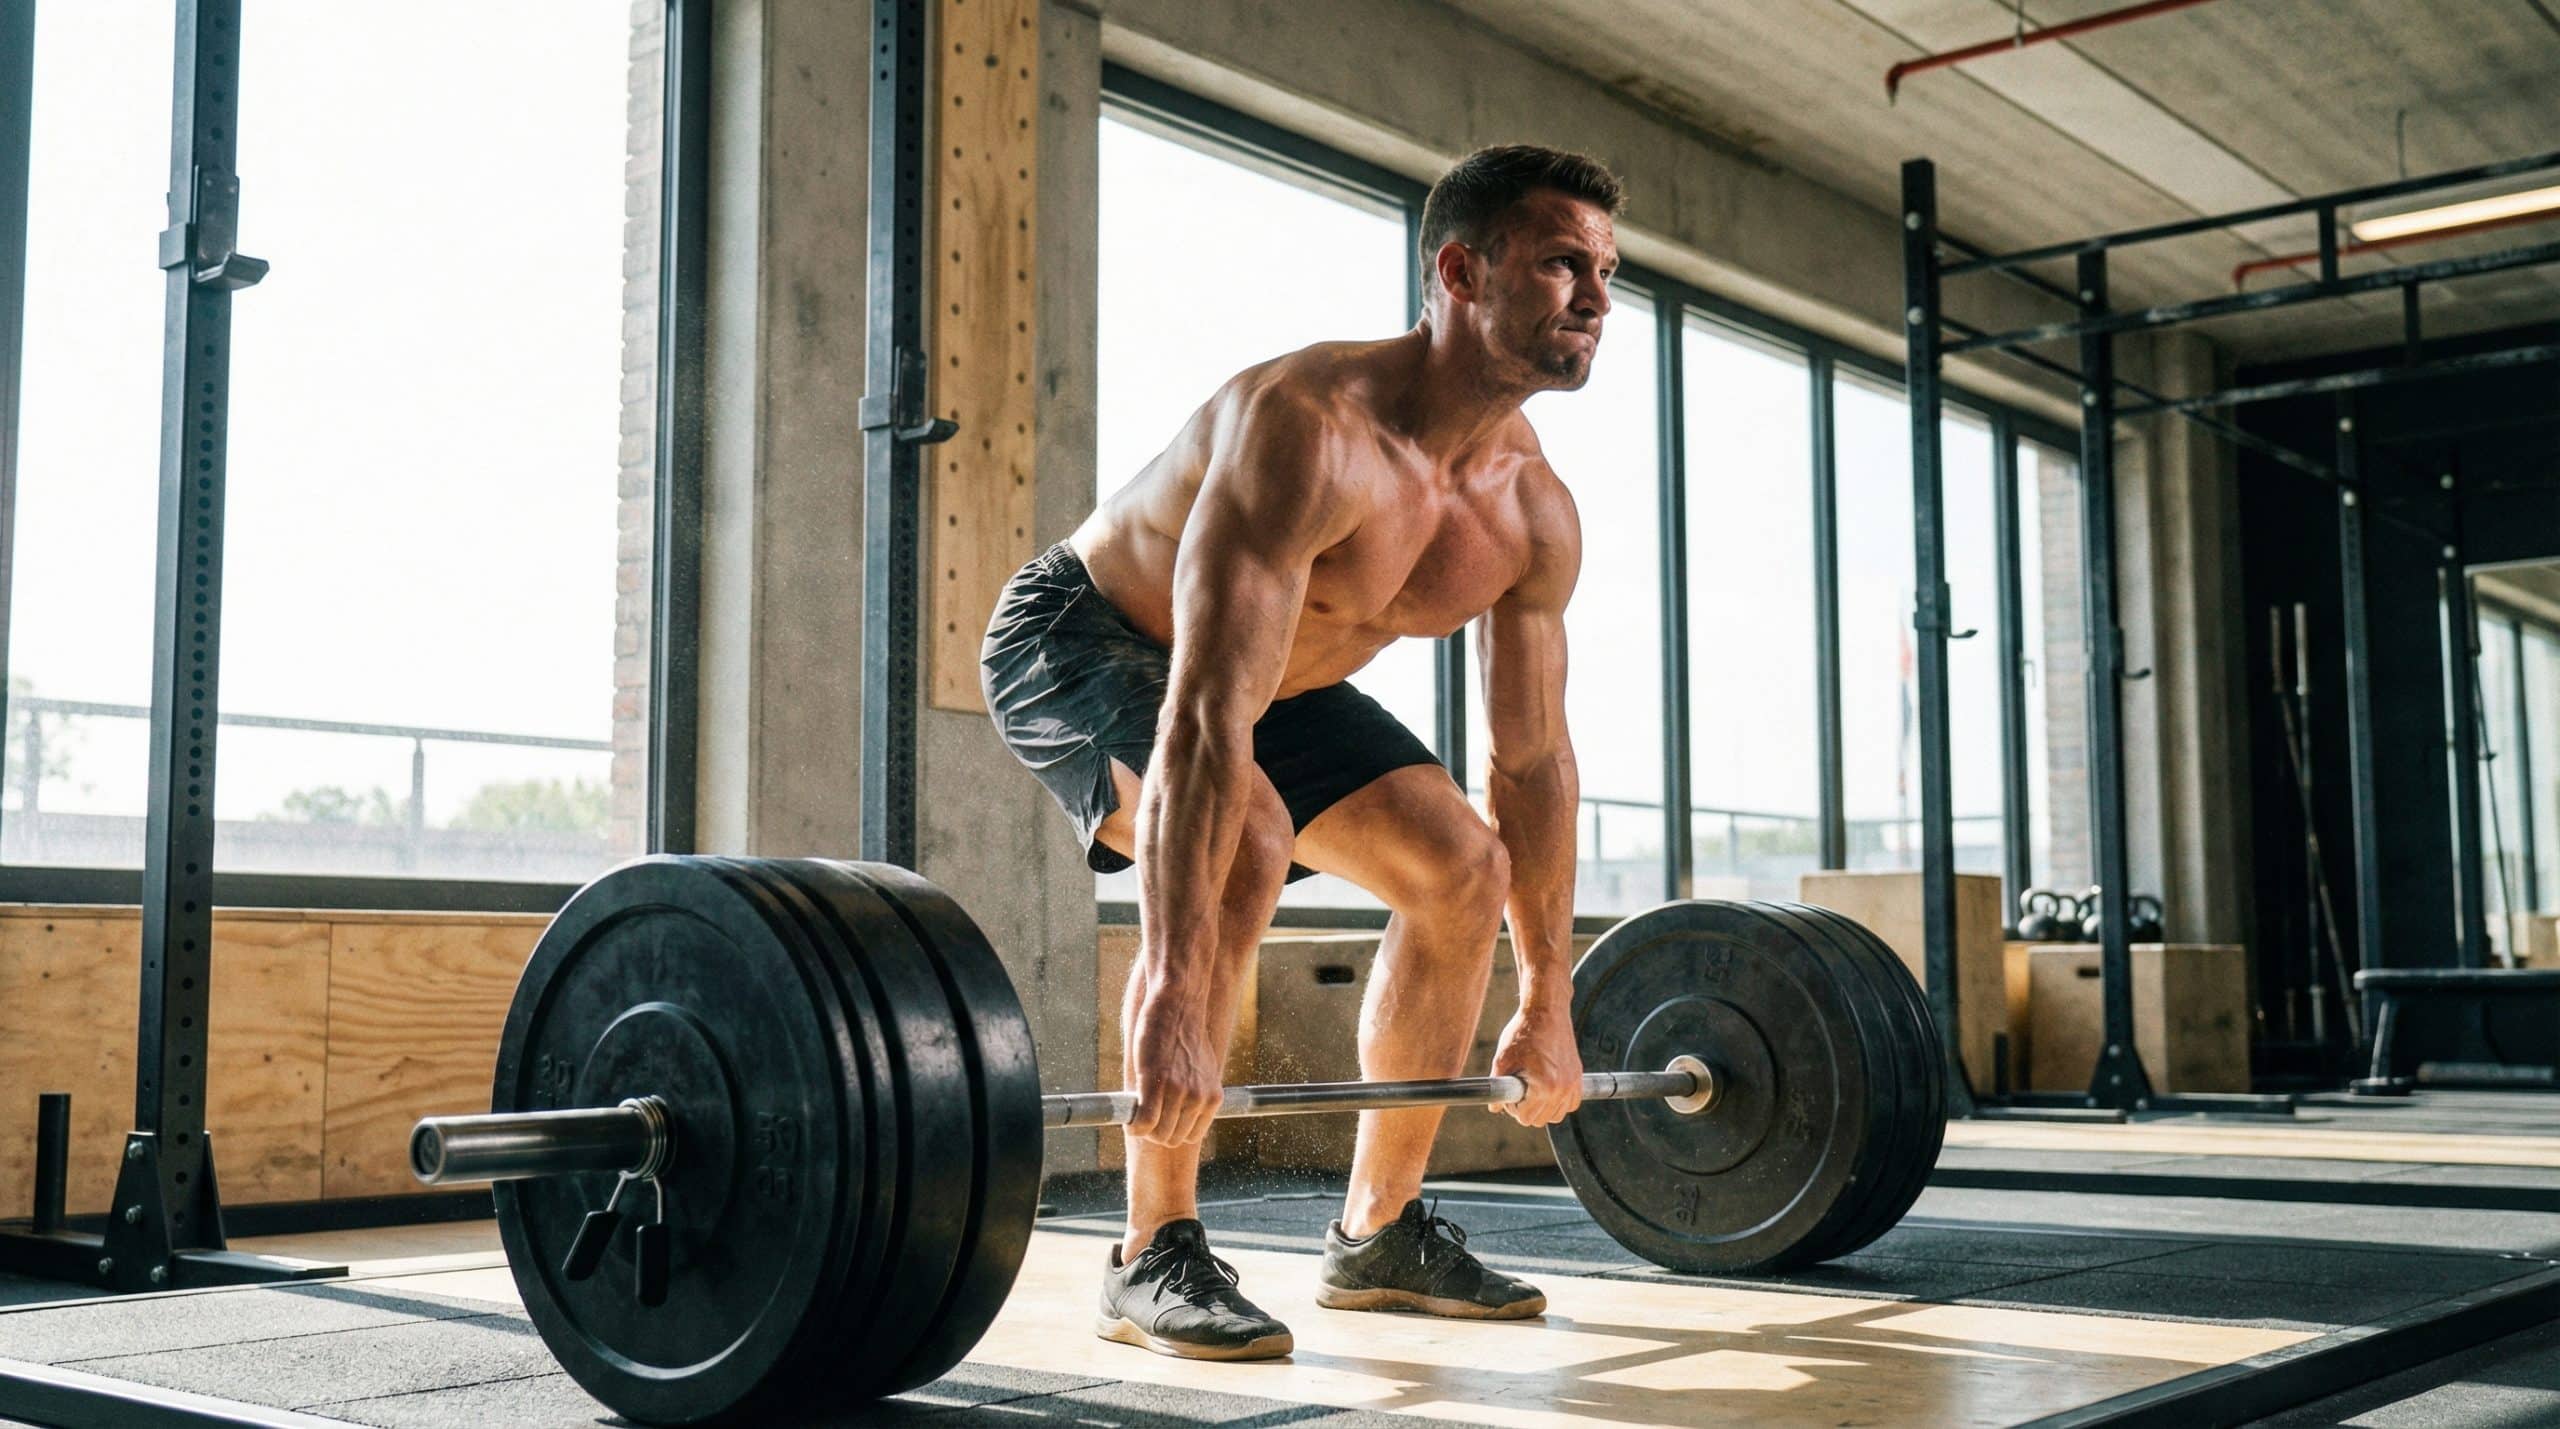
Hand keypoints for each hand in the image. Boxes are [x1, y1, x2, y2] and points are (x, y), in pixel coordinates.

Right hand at [1125, 984, 1225, 1147]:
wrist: (1179, 1003)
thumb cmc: (1185, 1032)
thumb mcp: (1202, 1067)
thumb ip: (1197, 1091)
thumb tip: (1185, 1109)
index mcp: (1212, 1097)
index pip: (1190, 1136)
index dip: (1171, 1131)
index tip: (1159, 1120)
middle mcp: (1199, 1098)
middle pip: (1171, 1139)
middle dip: (1154, 1132)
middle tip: (1143, 1115)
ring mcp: (1178, 1092)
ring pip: (1156, 1134)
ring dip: (1142, 1128)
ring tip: (1136, 1112)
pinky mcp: (1155, 1083)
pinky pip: (1143, 1122)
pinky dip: (1133, 1125)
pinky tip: (1128, 1118)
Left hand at [1489, 1001, 1582, 1126]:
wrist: (1546, 1012)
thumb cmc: (1523, 1032)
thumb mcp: (1502, 1060)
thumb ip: (1497, 1088)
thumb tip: (1495, 1108)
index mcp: (1544, 1087)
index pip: (1525, 1118)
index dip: (1512, 1107)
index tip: (1510, 1090)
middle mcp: (1563, 1089)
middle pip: (1540, 1120)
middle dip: (1527, 1108)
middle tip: (1519, 1088)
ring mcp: (1573, 1084)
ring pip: (1556, 1115)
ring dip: (1542, 1107)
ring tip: (1532, 1087)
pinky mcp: (1579, 1078)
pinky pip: (1570, 1104)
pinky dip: (1559, 1101)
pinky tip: (1546, 1087)